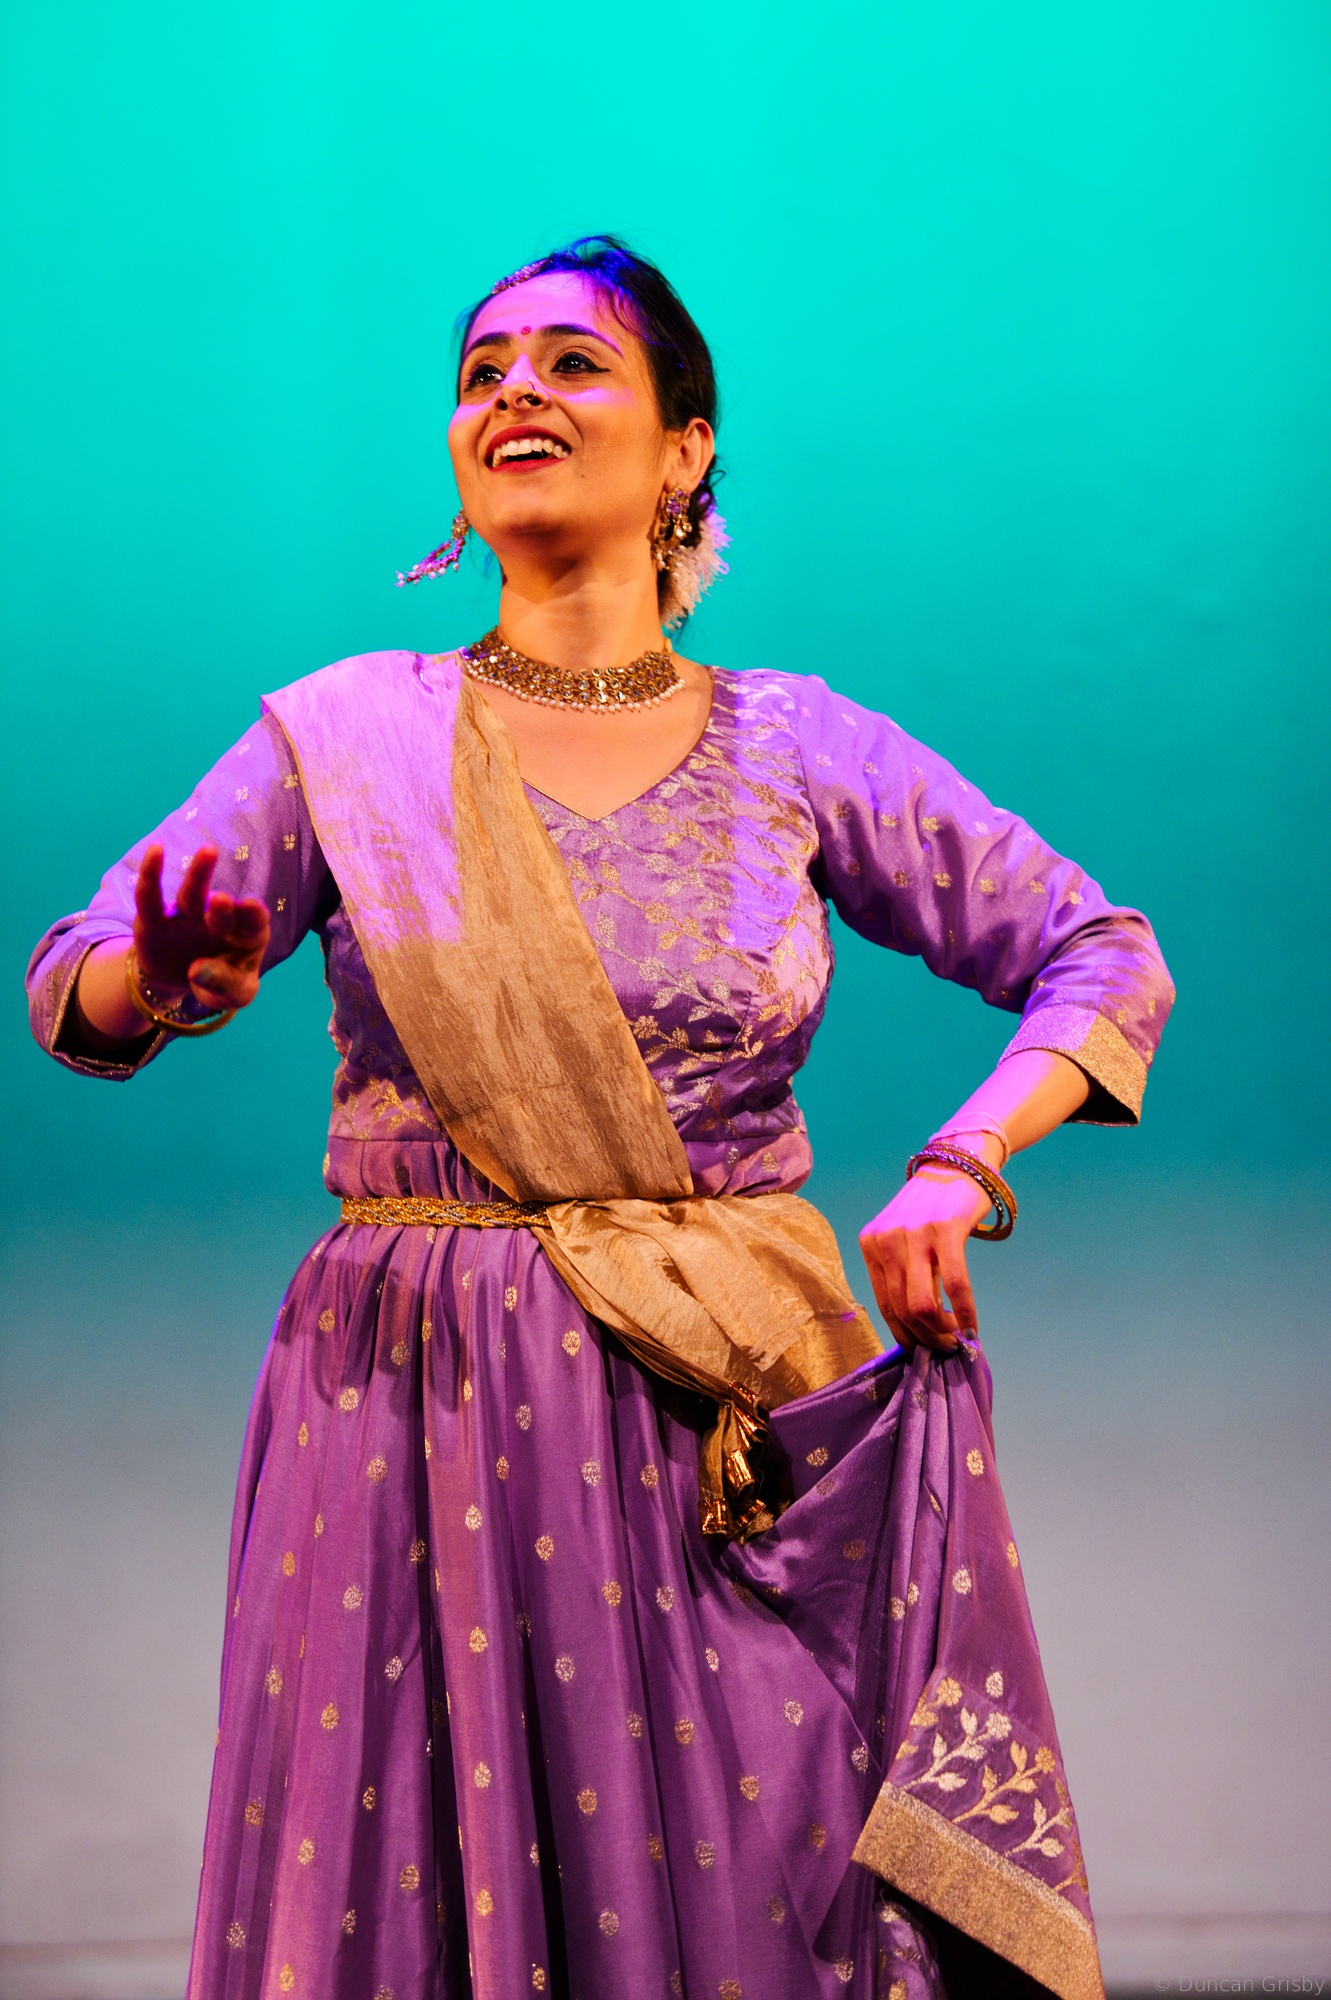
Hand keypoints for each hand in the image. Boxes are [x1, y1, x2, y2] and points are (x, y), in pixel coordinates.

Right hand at [133, 843, 269, 1009]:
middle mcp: (218, 921)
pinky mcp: (155, 920)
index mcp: (246, 936)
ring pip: (192, 895)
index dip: (254, 915)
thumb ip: (223, 984)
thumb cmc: (220, 983)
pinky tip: (156, 850)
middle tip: (222, 900)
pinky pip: (151, 898)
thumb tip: (198, 971)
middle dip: (223, 907)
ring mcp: (187, 917)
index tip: (253, 907)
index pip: (254, 924)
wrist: (183, 983)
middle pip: (223, 910)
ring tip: (208, 852)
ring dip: (199, 875)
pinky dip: (151, 875)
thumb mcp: (232, 995)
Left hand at [858, 1164, 992, 1353]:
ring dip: (942, 1330)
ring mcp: (914, 1234)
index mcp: (870, 1244)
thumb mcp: (903, 1237)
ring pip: (922, 1303)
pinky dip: (964, 1312)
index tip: (922, 1352)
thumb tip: (917, 1326)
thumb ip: (903, 1273)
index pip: (884, 1304)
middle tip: (945, 1348)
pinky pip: (954, 1284)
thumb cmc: (931, 1207)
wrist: (955, 1162)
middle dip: (926, 1338)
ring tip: (957, 1338)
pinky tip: (971, 1326)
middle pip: (902, 1308)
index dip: (904, 1335)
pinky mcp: (944, 1230)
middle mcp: (886, 1240)